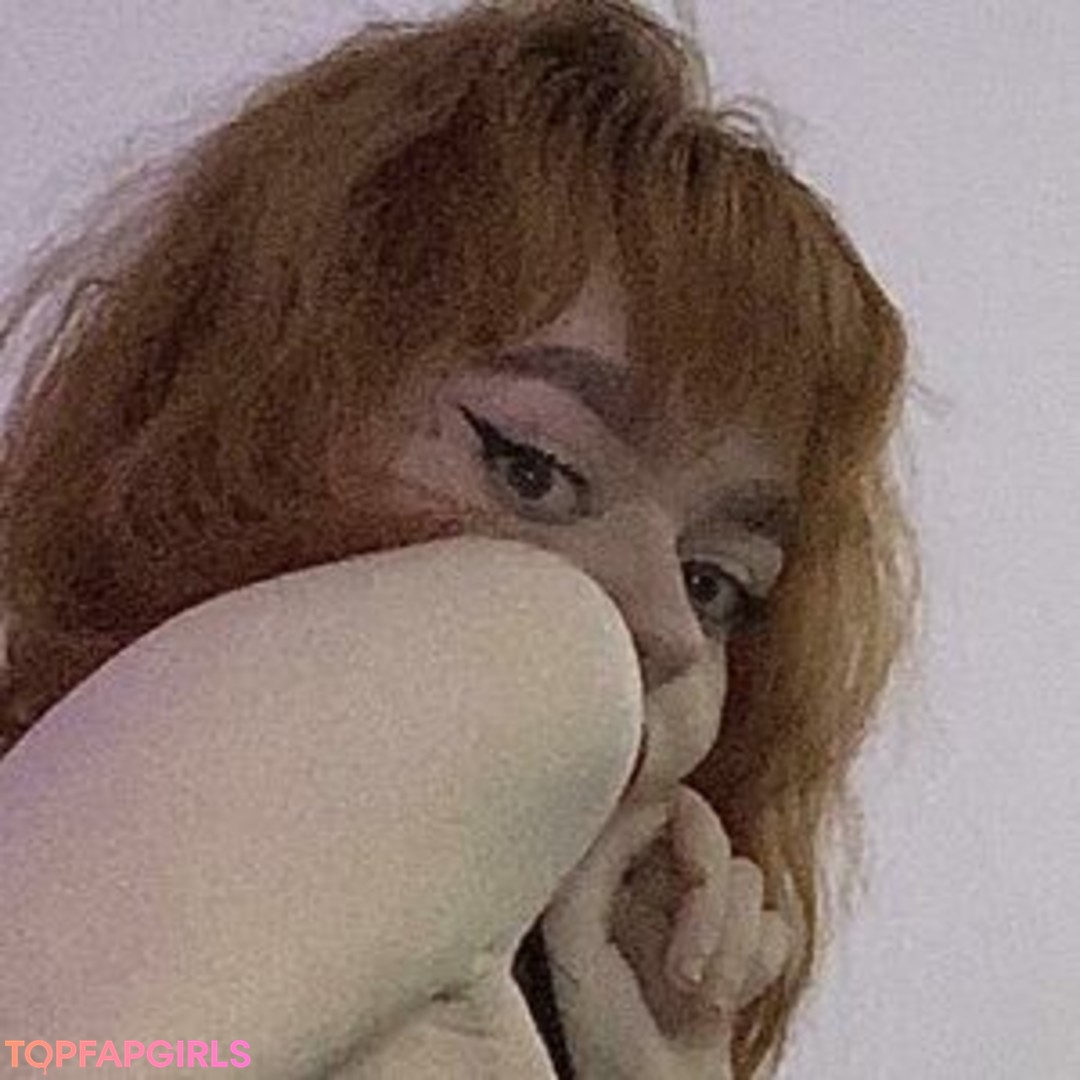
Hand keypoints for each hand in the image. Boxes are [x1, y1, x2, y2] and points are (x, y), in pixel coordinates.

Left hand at [541, 785, 792, 1078]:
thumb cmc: (605, 1032)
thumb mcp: (576, 929)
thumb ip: (599, 855)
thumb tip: (646, 799)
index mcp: (611, 866)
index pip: (661, 799)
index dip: (690, 827)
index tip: (695, 873)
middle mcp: (655, 879)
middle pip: (711, 831)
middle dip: (714, 903)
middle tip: (689, 967)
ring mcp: (702, 911)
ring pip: (749, 876)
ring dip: (735, 946)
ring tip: (701, 997)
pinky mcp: (742, 946)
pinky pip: (778, 924)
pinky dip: (760, 965)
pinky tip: (726, 1002)